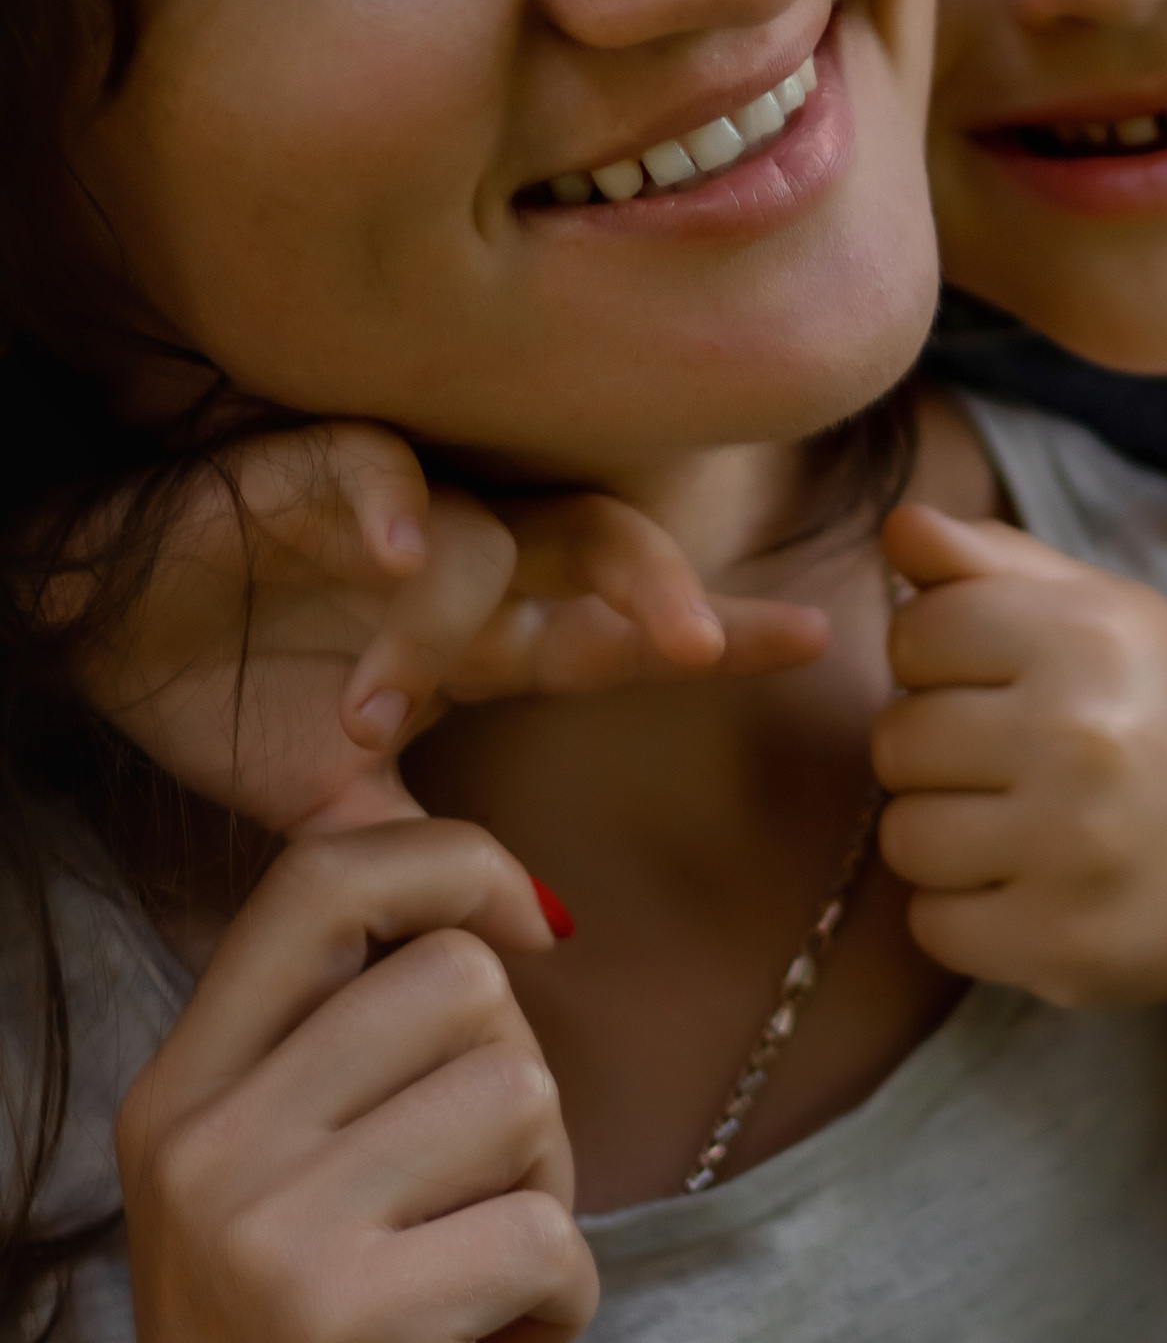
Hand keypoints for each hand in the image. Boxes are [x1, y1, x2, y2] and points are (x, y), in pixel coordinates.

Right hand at [80, 423, 831, 835]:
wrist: (106, 634)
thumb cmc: (239, 696)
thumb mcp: (338, 806)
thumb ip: (434, 862)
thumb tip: (547, 935)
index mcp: (494, 631)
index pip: (625, 625)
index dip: (723, 625)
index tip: (820, 636)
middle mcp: (474, 559)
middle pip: (602, 545)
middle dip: (655, 587)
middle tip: (697, 645)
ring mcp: (404, 512)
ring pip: (488, 528)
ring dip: (443, 617)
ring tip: (379, 704)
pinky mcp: (317, 473)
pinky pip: (377, 469)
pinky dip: (391, 506)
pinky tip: (394, 552)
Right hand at [117, 819, 596, 1342]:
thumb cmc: (338, 1329)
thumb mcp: (294, 1172)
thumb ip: (362, 1037)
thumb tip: (522, 902)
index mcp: (181, 1090)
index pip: (319, 876)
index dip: (454, 862)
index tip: (533, 921)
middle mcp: (198, 1147)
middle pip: (459, 980)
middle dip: (517, 1081)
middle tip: (474, 1198)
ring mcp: (256, 1232)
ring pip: (520, 1091)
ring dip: (545, 1190)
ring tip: (476, 1274)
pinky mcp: (335, 1318)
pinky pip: (543, 1233)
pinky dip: (562, 1299)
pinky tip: (500, 1342)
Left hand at [869, 503, 1166, 1007]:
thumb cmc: (1166, 715)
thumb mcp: (1104, 612)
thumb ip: (994, 561)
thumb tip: (897, 523)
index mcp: (1088, 637)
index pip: (916, 631)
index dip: (940, 658)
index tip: (995, 682)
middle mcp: (1080, 735)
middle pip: (897, 738)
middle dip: (938, 750)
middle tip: (1010, 761)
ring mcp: (1071, 849)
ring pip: (904, 835)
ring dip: (943, 833)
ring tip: (1015, 824)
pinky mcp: (1062, 946)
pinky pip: (931, 924)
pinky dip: (965, 912)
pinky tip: (1027, 886)